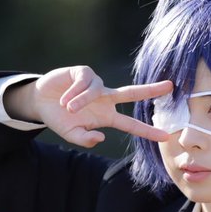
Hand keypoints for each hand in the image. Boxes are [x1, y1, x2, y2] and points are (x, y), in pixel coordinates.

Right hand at [13, 66, 172, 148]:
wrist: (40, 101)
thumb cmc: (59, 119)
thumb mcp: (71, 134)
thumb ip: (85, 139)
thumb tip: (101, 137)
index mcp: (107, 117)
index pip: (131, 125)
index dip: (147, 131)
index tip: (165, 137)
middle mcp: (106, 99)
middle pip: (132, 93)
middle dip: (150, 90)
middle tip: (170, 87)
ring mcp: (96, 85)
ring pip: (95, 91)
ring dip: (80, 100)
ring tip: (66, 107)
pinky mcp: (83, 72)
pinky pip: (84, 81)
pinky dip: (74, 91)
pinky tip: (64, 97)